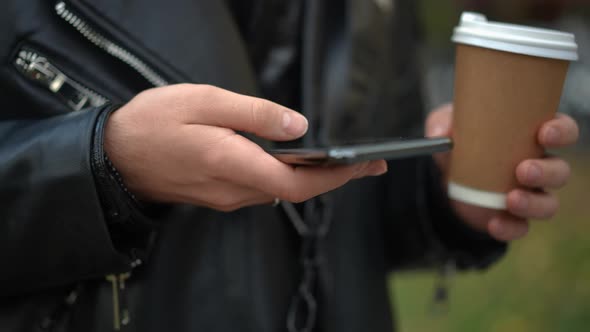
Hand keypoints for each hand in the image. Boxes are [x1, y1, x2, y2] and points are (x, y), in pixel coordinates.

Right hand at [105, 84, 386, 210]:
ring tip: (340, 161)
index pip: (296, 183)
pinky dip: (287, 178)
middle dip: (335, 178)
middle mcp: (234, 189)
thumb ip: (253, 115)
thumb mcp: (204, 102)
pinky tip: (296, 163)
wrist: (116, 157)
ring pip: (280, 192)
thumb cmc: (154, 123)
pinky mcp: (220, 195)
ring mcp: (227, 197)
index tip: (364, 166)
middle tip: (366, 164)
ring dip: (313, 179)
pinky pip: (262, 190)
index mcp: (232, 163)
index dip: (335, 177)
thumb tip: (298, 126)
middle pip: (296, 191)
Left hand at [426, 104, 578, 240]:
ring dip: (534, 203)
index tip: (545, 133)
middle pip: (560, 171)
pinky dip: (510, 228)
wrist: (445, 176)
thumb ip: (441, 123)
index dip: (561, 131)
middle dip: (546, 172)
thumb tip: (440, 132)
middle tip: (523, 170)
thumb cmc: (459, 140)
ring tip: (511, 199)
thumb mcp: (446, 126)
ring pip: (548, 203)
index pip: (563, 131)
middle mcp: (538, 166)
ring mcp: (528, 194)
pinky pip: (521, 228)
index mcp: (530, 136)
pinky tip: (494, 223)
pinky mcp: (512, 217)